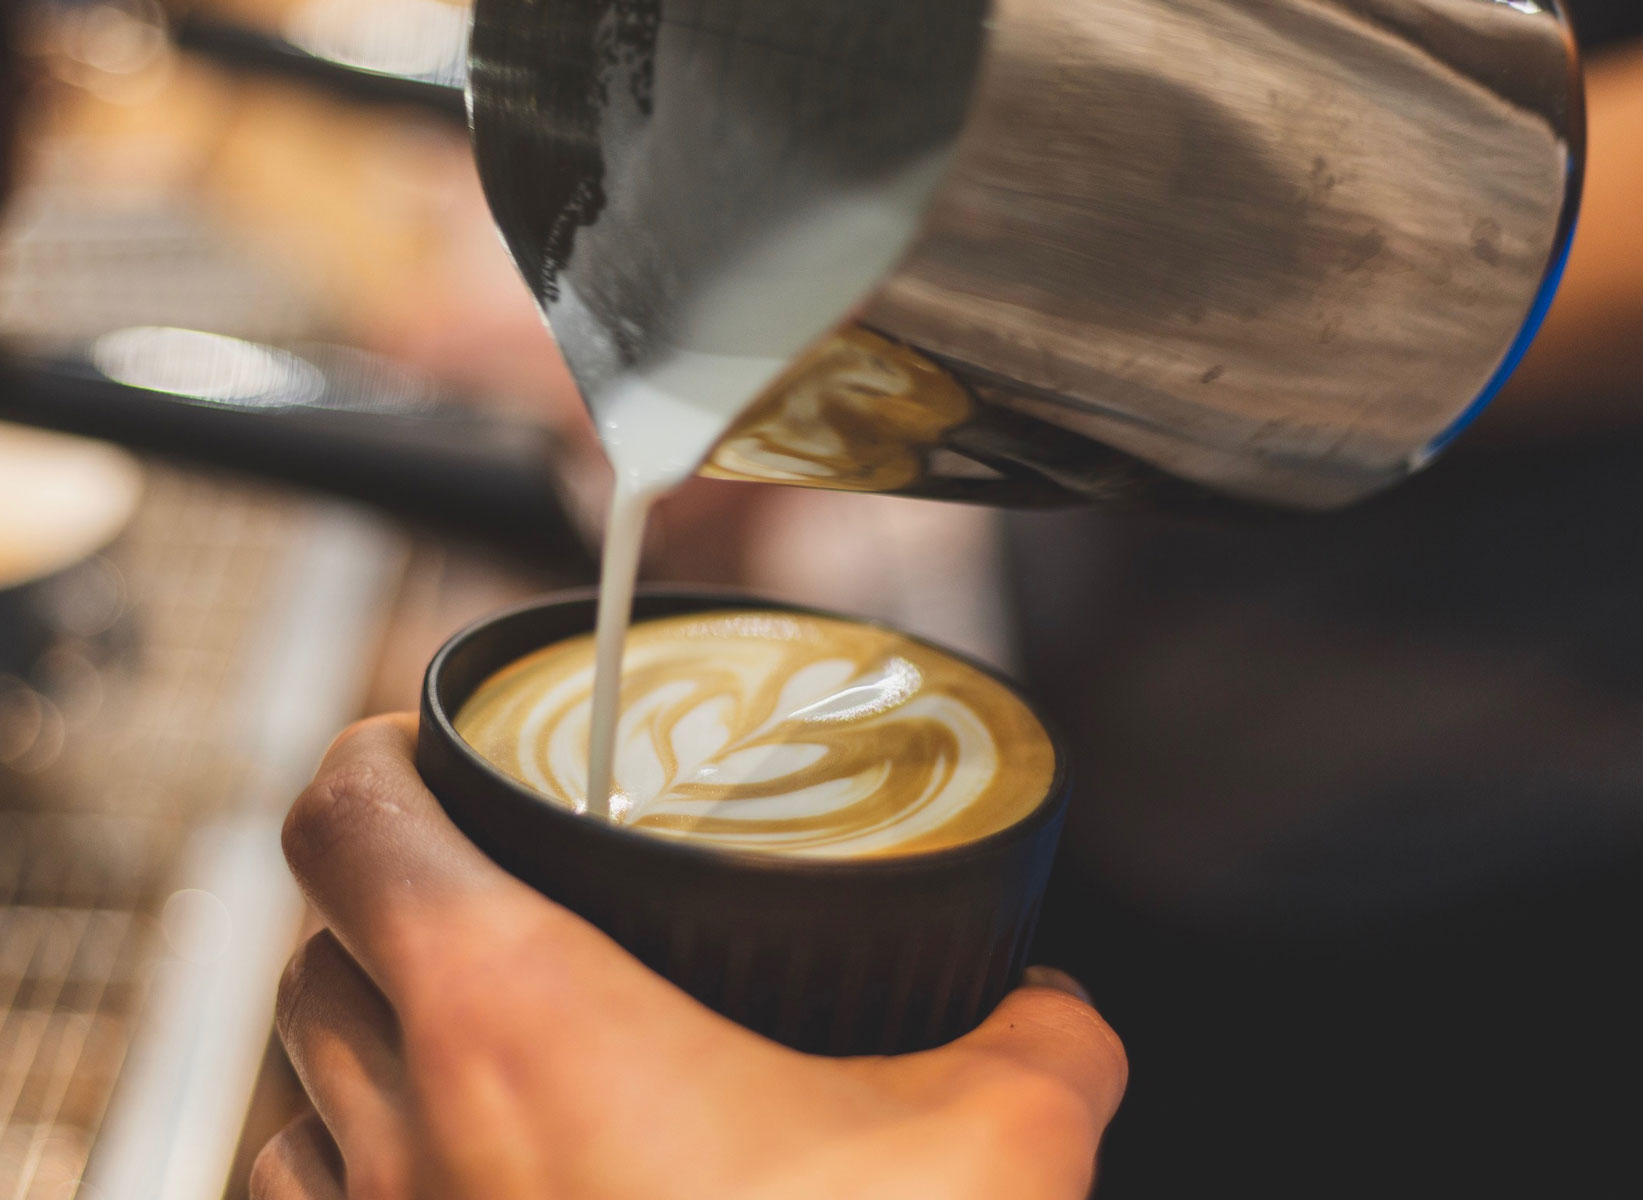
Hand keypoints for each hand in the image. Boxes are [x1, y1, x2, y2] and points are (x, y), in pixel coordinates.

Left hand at [255, 715, 1127, 1199]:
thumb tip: (1062, 1008)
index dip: (372, 750)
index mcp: (516, 1019)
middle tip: (489, 889)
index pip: (348, 818)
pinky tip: (456, 1181)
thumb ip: (1047, 1036)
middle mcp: (409, 1133)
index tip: (423, 742)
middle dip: (387, 899)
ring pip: (293, 1094)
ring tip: (463, 1034)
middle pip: (315, 949)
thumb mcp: (1000, 1142)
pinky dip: (352, 1171)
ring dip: (357, 1041)